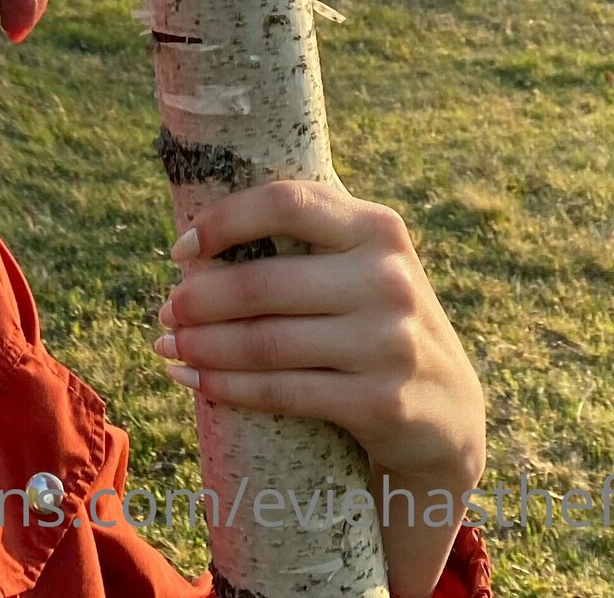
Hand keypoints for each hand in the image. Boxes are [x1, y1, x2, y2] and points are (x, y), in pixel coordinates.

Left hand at [154, 177, 485, 494]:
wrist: (449, 412)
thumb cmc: (378, 321)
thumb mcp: (365, 265)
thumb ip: (311, 237)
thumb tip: (201, 235)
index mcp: (378, 228)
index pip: (287, 203)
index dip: (224, 220)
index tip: (181, 249)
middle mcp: (387, 278)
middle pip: (263, 282)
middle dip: (198, 299)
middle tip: (164, 309)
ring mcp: (387, 342)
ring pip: (265, 343)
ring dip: (202, 346)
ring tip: (167, 346)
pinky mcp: (380, 401)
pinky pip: (282, 392)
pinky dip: (228, 387)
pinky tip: (197, 382)